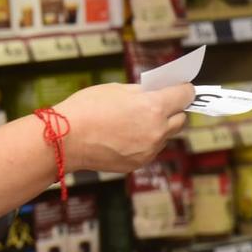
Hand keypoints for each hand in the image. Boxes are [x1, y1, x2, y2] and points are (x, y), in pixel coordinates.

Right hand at [54, 83, 193, 172]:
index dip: (182, 89)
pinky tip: (122, 137)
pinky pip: (150, 150)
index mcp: (153, 106)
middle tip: (156, 105)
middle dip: (172, 110)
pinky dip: (143, 142)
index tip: (177, 88)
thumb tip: (154, 93)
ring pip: (165, 136)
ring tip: (132, 123)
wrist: (65, 139)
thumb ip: (140, 92)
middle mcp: (157, 130)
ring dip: (157, 128)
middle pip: (181, 118)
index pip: (185, 95)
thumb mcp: (115, 89)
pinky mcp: (139, 163)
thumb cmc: (86, 108)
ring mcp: (149, 149)